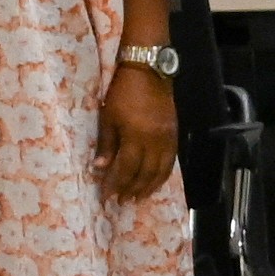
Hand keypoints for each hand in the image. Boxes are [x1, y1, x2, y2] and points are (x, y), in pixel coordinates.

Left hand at [94, 57, 174, 202]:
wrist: (149, 73)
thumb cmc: (123, 93)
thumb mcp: (107, 117)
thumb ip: (106, 144)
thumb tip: (100, 168)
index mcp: (135, 137)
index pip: (126, 168)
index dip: (116, 184)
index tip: (107, 197)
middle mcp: (155, 142)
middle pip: (144, 174)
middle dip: (132, 189)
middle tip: (122, 202)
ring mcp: (167, 140)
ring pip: (161, 171)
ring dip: (149, 187)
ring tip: (139, 198)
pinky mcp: (174, 136)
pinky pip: (171, 162)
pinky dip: (163, 176)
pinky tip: (155, 182)